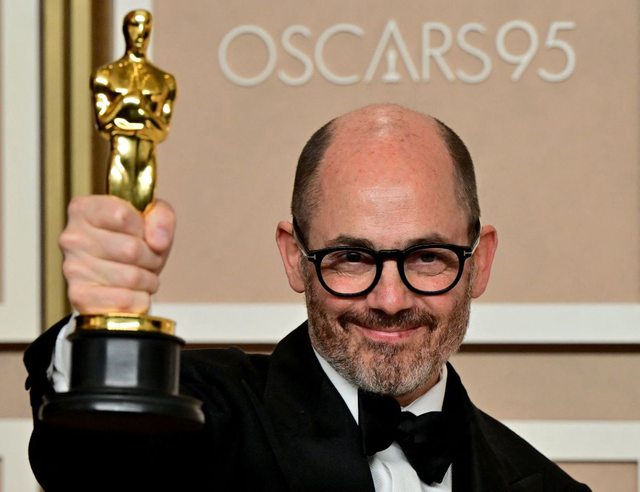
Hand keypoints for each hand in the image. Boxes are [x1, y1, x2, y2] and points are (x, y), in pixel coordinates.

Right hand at [59, 195, 175, 313]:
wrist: (121, 277)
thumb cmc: (135, 242)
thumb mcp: (153, 219)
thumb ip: (162, 217)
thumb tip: (158, 242)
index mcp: (84, 209)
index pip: (122, 215)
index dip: (144, 228)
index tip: (142, 233)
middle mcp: (72, 237)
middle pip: (131, 249)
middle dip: (151, 257)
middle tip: (147, 259)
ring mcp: (73, 269)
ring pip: (132, 277)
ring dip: (148, 279)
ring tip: (140, 275)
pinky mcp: (80, 298)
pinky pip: (126, 301)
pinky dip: (139, 299)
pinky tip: (131, 292)